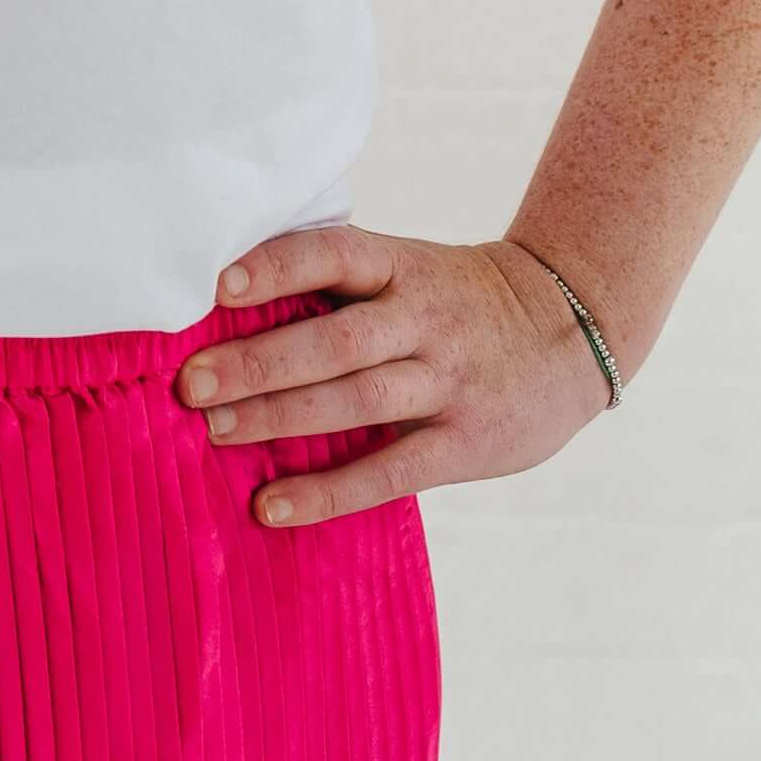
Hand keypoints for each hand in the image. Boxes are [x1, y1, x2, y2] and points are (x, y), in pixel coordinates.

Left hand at [175, 224, 616, 527]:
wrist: (568, 330)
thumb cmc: (456, 301)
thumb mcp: (410, 268)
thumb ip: (342, 285)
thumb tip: (229, 307)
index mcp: (402, 265)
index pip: (333, 254)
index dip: (277, 267)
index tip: (220, 286)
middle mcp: (424, 318)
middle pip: (335, 340)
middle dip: (259, 361)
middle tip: (192, 382)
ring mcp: (448, 380)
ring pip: (357, 400)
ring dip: (282, 418)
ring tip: (216, 432)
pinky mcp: (467, 442)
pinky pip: (390, 471)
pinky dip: (329, 491)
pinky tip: (273, 506)